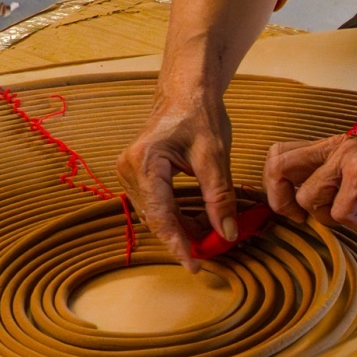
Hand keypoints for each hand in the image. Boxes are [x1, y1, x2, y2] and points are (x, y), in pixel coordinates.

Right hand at [118, 87, 239, 272]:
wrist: (185, 90)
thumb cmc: (198, 114)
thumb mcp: (214, 156)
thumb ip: (219, 197)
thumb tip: (226, 233)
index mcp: (144, 163)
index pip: (161, 216)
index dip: (178, 245)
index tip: (195, 266)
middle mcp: (129, 170)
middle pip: (156, 219)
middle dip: (183, 239)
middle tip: (211, 255)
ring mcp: (130, 173)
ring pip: (157, 215)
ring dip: (182, 229)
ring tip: (210, 239)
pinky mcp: (138, 175)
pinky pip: (157, 205)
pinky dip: (177, 217)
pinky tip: (199, 224)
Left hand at [263, 132, 356, 231]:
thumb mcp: (356, 186)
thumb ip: (327, 188)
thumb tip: (296, 208)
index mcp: (332, 148)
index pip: (279, 154)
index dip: (274, 186)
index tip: (293, 210)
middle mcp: (336, 147)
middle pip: (277, 167)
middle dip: (282, 201)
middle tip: (302, 218)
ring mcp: (348, 157)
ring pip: (309, 199)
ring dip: (332, 218)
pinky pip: (338, 212)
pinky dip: (356, 222)